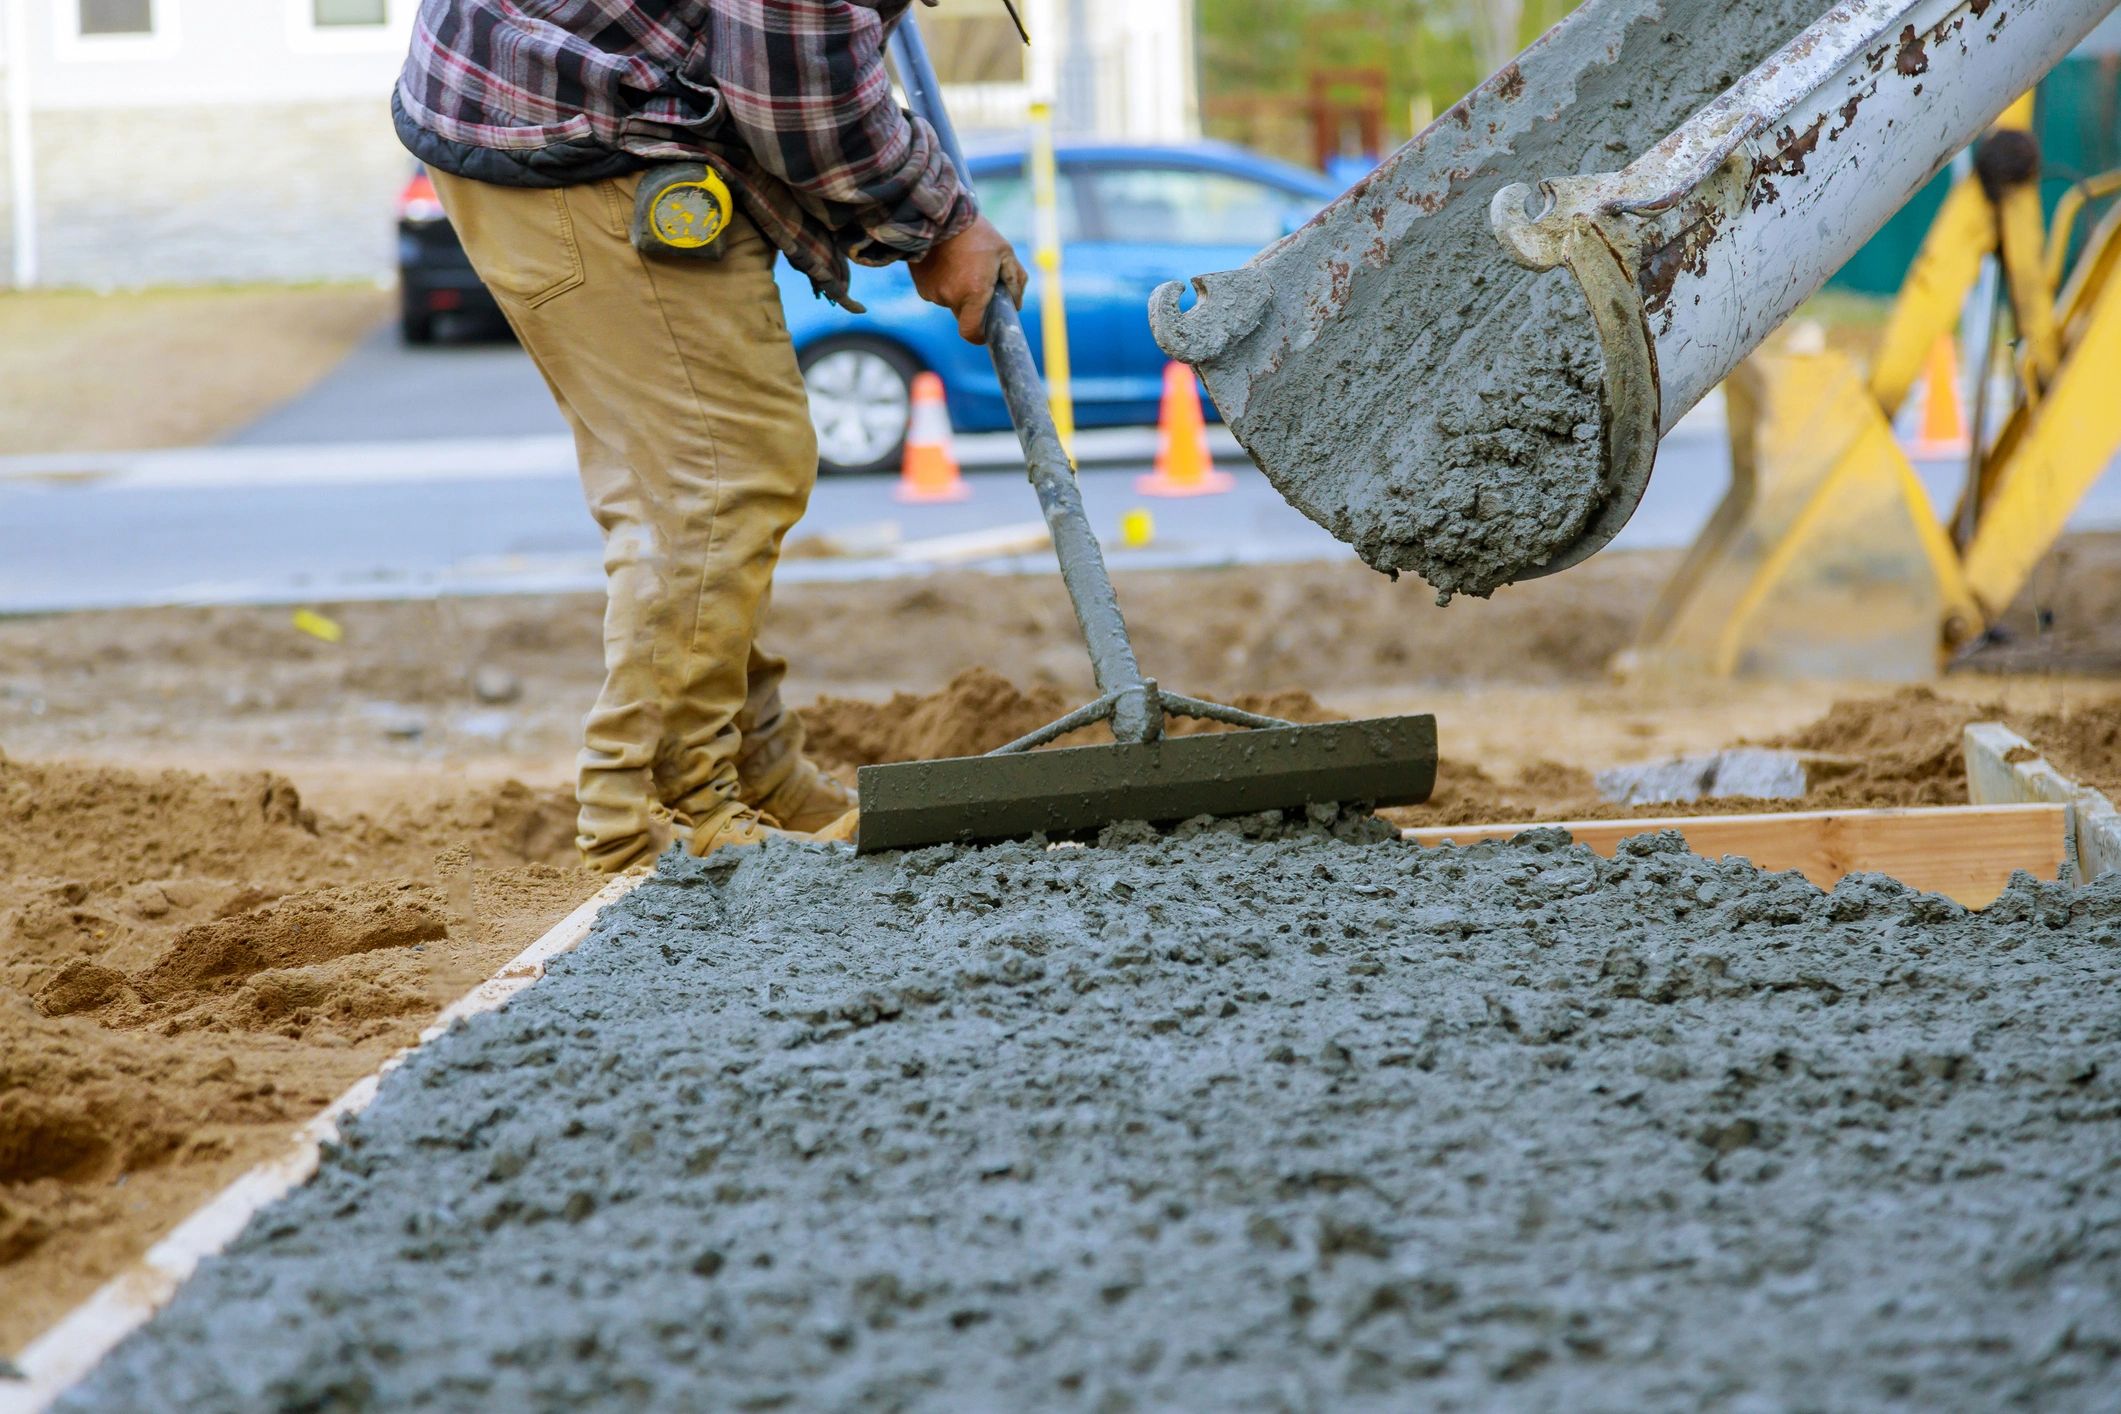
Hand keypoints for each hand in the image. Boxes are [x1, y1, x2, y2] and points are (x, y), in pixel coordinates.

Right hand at [909, 215, 1027, 344]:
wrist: (938, 214)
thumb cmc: (976, 233)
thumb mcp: (1004, 251)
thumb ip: (1015, 281)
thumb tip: (1016, 304)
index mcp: (973, 293)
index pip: (972, 332)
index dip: (979, 336)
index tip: (985, 331)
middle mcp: (951, 297)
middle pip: (964, 314)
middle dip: (972, 303)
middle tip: (977, 279)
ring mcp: (933, 292)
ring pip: (950, 301)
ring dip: (957, 289)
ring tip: (960, 263)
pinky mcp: (921, 285)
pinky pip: (936, 291)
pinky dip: (943, 281)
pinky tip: (946, 262)